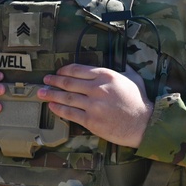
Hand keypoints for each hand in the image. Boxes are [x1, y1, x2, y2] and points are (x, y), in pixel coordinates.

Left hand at [38, 63, 153, 146]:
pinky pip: (71, 113)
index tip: (58, 71)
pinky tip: (51, 106)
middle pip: (69, 83)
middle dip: (54, 81)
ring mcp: (93, 105)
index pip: (78, 70)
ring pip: (66, 98)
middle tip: (45, 80)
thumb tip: (120, 61)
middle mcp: (97, 88)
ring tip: (41, 92)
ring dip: (51, 94)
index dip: (64, 70)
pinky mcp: (91, 121)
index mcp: (106, 76)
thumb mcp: (133, 78)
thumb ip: (123, 68)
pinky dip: (59, 109)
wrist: (144, 124)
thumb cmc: (139, 102)